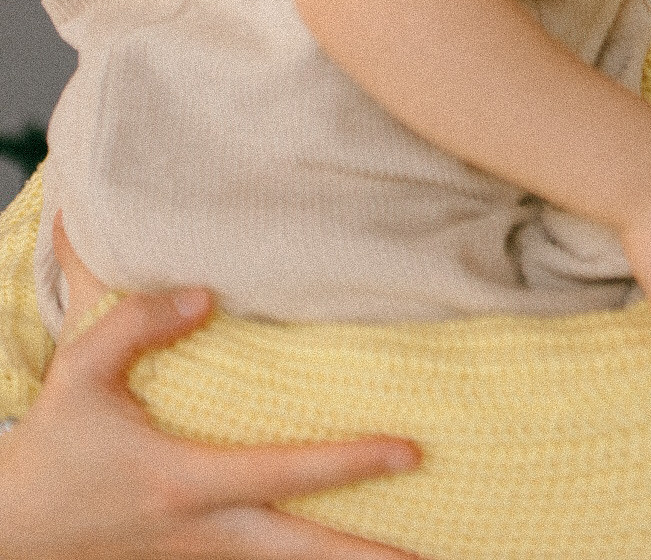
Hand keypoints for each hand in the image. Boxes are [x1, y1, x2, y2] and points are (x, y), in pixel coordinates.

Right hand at [0, 238, 426, 559]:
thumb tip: (206, 295)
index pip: (283, 474)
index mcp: (183, 480)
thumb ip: (140, 322)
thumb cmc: (56, 443)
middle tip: (432, 552)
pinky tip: (342, 552)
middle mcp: (200, 531)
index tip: (408, 451)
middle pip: (299, 553)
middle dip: (366, 557)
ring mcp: (197, 558)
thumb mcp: (82, 370)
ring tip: (410, 557)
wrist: (13, 527)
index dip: (349, 464)